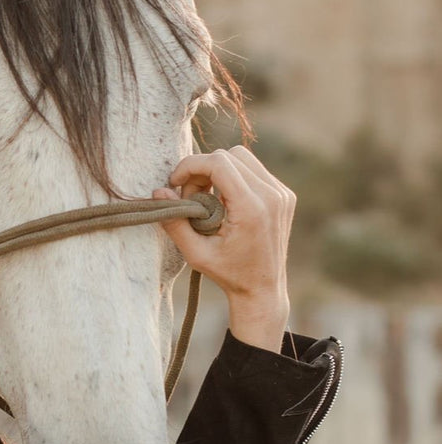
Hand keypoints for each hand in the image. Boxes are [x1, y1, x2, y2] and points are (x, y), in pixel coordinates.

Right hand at [153, 146, 294, 352]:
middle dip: (203, 170)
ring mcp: (281, 192)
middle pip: (230, 155)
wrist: (262, 288)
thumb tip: (158, 192)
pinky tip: (225, 203)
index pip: (219, 163)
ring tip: (207, 198)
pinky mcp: (284, 194)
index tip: (175, 182)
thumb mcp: (195, 254)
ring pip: (243, 157)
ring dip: (218, 171)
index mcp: (251, 208)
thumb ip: (175, 222)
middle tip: (190, 197)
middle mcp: (271, 195)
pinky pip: (254, 170)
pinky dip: (234, 178)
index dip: (191, 166)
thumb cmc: (228, 274)